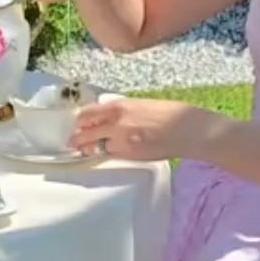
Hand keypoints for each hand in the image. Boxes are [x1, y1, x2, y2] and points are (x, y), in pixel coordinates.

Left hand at [71, 96, 209, 162]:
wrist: (188, 130)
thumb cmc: (172, 113)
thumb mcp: (143, 104)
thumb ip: (124, 110)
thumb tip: (111, 116)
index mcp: (120, 106)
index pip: (89, 113)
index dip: (79, 119)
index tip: (75, 122)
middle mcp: (116, 123)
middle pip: (87, 132)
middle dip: (77, 137)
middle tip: (71, 141)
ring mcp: (122, 141)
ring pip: (97, 146)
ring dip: (88, 148)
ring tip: (81, 150)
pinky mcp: (130, 156)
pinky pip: (111, 154)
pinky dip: (105, 153)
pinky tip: (102, 153)